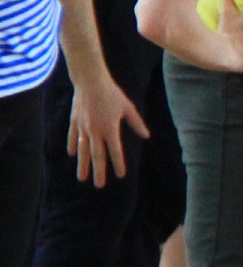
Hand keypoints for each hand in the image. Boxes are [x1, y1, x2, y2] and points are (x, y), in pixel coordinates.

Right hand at [67, 72, 148, 186]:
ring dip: (83, 165)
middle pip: (97, 155)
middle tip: (99, 185)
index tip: (121, 175)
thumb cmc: (112, 93)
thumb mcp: (128, 108)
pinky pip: (73, 137)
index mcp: (110, 129)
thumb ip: (136, 123)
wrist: (90, 81)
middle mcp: (95, 131)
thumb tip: (146, 136)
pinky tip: (72, 155)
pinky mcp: (75, 121)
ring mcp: (83, 127)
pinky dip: (73, 146)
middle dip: (99, 171)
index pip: (115, 151)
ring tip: (82, 178)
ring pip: (82, 150)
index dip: (118, 164)